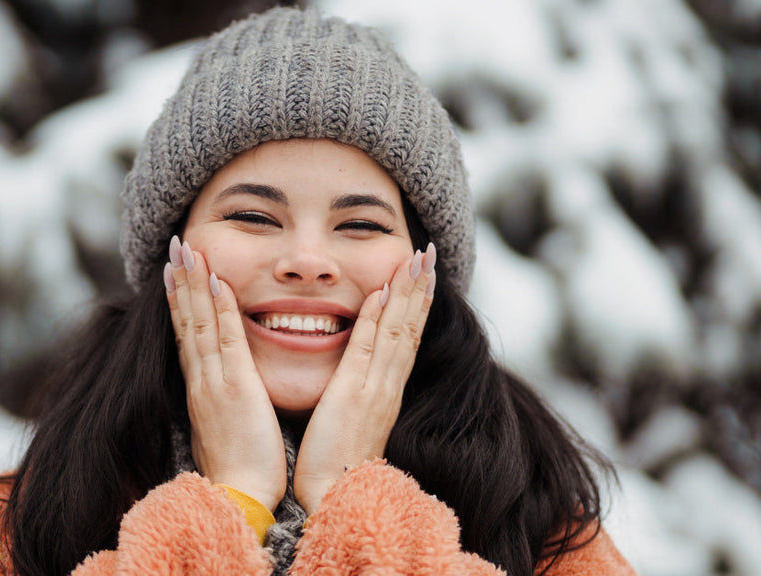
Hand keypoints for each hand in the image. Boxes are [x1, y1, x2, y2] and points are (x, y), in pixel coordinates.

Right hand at [165, 236, 286, 512]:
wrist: (239, 497)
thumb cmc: (240, 469)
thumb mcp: (227, 428)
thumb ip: (224, 404)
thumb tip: (225, 393)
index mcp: (202, 389)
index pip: (188, 336)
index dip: (181, 301)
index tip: (176, 271)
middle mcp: (202, 380)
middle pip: (186, 321)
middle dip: (181, 281)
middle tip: (175, 245)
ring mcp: (214, 382)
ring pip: (200, 323)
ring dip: (194, 283)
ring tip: (187, 250)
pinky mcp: (235, 389)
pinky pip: (225, 341)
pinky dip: (219, 310)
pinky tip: (219, 283)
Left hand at [293, 243, 436, 513]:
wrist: (332, 499)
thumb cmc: (334, 466)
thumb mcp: (350, 422)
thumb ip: (356, 396)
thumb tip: (355, 380)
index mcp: (384, 392)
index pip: (404, 338)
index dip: (415, 304)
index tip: (421, 273)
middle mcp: (386, 386)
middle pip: (409, 327)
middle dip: (420, 287)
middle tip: (428, 251)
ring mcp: (374, 389)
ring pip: (397, 330)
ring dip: (408, 292)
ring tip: (417, 258)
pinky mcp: (354, 395)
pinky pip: (368, 348)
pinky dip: (377, 318)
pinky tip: (381, 291)